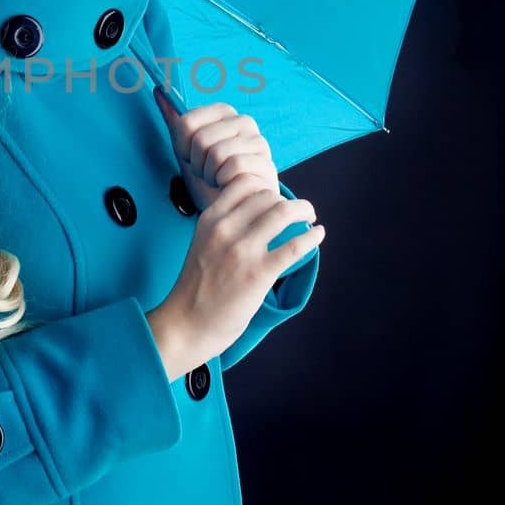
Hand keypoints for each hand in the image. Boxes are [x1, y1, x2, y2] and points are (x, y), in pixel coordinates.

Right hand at [146, 175, 324, 379]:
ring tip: (310, 217)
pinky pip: (295, 246)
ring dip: (304, 210)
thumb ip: (223, 228)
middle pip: (267, 196)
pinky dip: (311, 236)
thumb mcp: (202, 244)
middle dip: (287, 200)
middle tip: (298, 211)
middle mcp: (225, 228)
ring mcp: (242, 250)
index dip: (264, 186)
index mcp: (210, 219)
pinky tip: (318, 235)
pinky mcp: (259, 273)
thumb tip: (257, 218)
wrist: (187, 323)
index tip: (274, 198)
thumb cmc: (196, 287)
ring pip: (284, 212)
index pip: (242, 182)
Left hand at [153, 86, 279, 214]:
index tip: (191, 157)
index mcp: (224, 112)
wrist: (227, 208)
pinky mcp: (267, 164)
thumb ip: (174, 120)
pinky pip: (234, 167)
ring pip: (217, 153)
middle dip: (196, 164)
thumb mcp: (185, 148)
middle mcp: (245, 122)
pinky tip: (228, 185)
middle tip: (205, 172)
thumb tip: (159, 90)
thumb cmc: (207, 178)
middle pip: (201, 139)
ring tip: (216, 179)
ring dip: (209, 175)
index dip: (182, 147)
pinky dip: (224, 181)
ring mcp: (259, 142)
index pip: (186, 122)